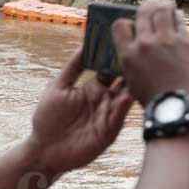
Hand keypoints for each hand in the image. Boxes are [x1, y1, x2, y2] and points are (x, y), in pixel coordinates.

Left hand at [27, 47, 134, 174]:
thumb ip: (73, 68)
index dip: (115, 56)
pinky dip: (128, 102)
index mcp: (92, 87)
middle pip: (122, 80)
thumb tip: (84, 45)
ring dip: (134, 83)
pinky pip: (121, 112)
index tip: (124, 39)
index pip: (109, 68)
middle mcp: (104, 99)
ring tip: (142, 66)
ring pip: (127, 94)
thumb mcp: (58, 87)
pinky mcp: (110, 128)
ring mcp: (109, 113)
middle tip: (140, 50)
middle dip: (130, 67)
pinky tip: (133, 91)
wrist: (45, 149)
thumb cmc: (47, 118)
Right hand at [112, 0, 188, 108]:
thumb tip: (138, 55)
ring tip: (166, 4)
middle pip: (143, 14)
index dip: (126, 22)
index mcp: (128, 55)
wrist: (181, 108)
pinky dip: (178, 16)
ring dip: (164, 5)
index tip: (133, 23)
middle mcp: (145, 44)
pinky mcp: (186, 42)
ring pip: (162, 11)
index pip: (120, 26)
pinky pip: (180, 22)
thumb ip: (134, 64)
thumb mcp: (134, 83)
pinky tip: (179, 15)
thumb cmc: (157, 102)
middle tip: (151, 3)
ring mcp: (166, 41)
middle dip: (147, 6)